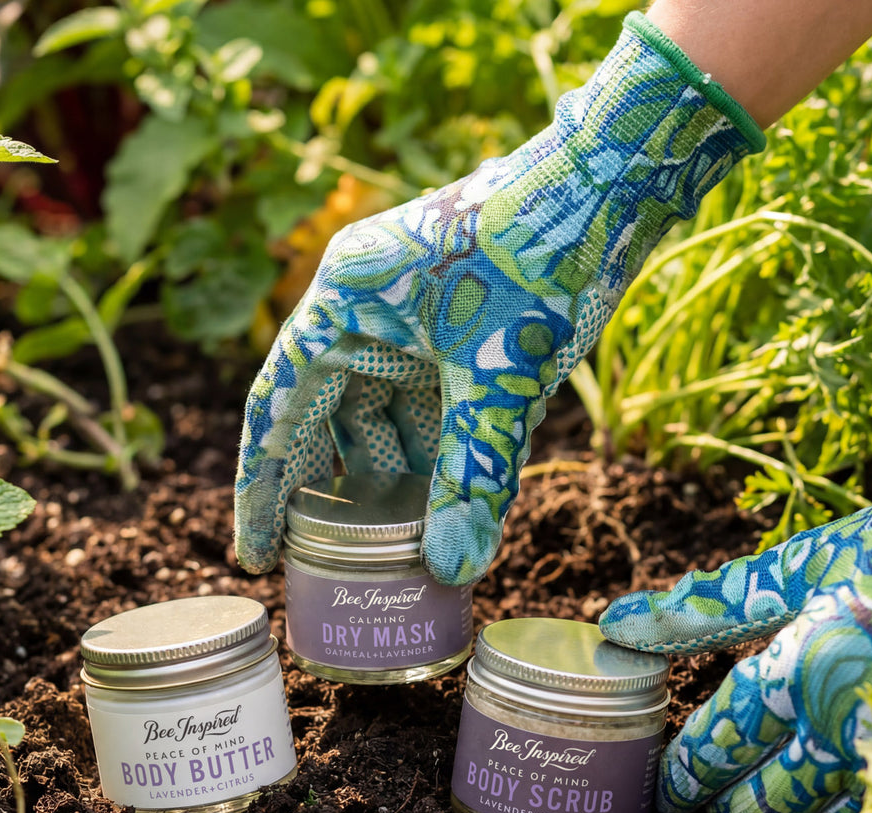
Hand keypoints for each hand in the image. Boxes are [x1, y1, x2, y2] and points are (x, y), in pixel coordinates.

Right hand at [234, 13, 761, 585]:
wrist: (615, 182)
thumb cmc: (544, 260)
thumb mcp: (500, 380)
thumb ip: (472, 476)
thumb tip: (453, 571)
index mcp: (343, 301)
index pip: (277, 407)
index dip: (262, 486)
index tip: (257, 552)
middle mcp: (361, 304)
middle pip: (324, 413)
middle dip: (329, 486)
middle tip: (317, 556)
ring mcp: (406, 311)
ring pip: (378, 410)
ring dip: (388, 471)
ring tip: (393, 538)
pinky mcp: (448, 321)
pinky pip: (421, 396)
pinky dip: (429, 444)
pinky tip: (444, 492)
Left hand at [598, 494, 871, 812]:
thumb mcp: (807, 565)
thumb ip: (707, 604)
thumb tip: (617, 621)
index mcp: (802, 669)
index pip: (718, 744)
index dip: (684, 773)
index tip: (664, 790)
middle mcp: (849, 728)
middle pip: (762, 803)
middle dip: (727, 808)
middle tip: (710, 804)